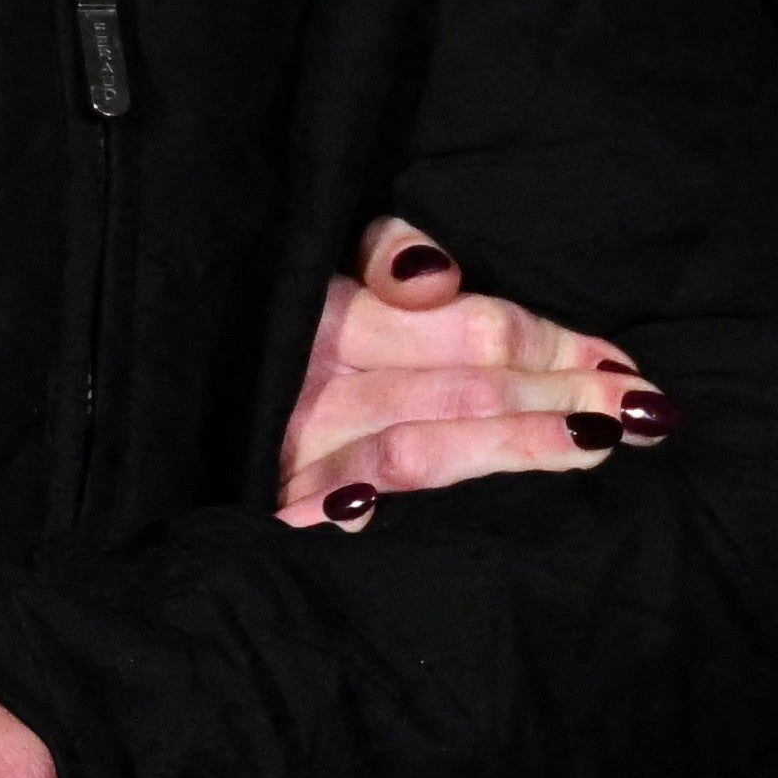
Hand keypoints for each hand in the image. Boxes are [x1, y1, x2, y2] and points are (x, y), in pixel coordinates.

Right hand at [273, 214, 663, 525]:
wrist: (130, 376)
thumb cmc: (247, 316)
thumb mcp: (306, 258)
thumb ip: (385, 254)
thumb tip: (439, 274)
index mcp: (327, 305)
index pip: (463, 323)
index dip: (548, 340)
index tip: (623, 363)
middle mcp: (309, 373)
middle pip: (459, 382)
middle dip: (560, 394)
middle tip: (647, 411)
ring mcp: (284, 444)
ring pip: (418, 446)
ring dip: (513, 447)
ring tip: (597, 448)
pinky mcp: (255, 501)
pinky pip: (319, 513)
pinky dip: (368, 514)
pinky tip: (419, 524)